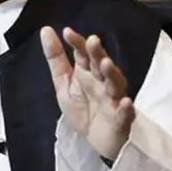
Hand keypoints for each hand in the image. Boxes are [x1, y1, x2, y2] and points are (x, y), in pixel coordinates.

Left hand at [40, 26, 134, 159]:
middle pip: (101, 64)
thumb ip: (56, 58)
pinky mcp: (121, 119)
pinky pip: (125, 113)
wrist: (95, 140)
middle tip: (92, 41)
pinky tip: (125, 102)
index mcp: (87, 72)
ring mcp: (113, 99)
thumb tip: (45, 30)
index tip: (67, 32)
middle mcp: (101, 82)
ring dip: (112, 74)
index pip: (83, 54)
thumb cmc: (83, 108)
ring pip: (115, 84)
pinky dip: (126, 108)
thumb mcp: (63, 83)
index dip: (77, 43)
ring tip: (105, 64)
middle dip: (97, 53)